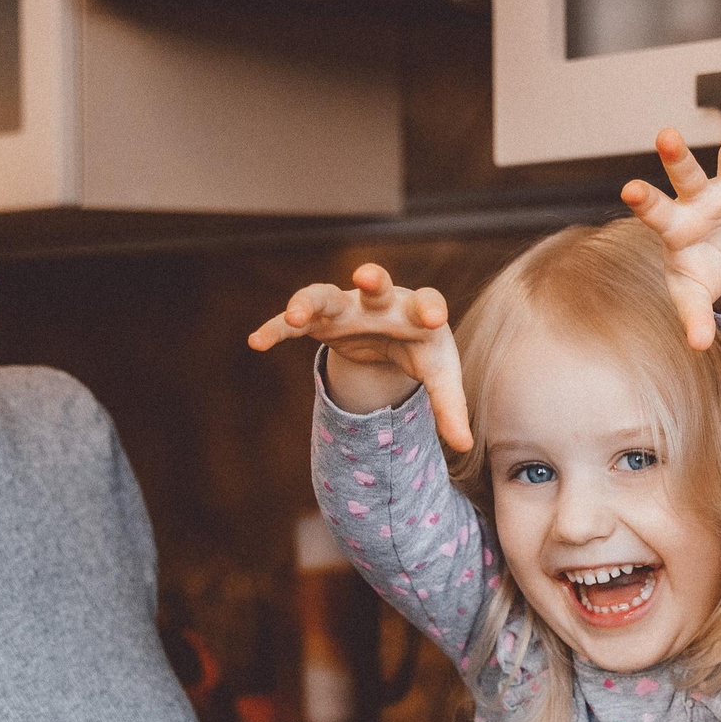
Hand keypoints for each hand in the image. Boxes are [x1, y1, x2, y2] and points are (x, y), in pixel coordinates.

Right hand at [248, 263, 472, 450]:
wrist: (389, 336)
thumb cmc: (419, 349)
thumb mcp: (437, 375)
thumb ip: (449, 406)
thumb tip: (464, 445)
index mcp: (415, 311)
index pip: (426, 301)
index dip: (430, 307)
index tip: (434, 317)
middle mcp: (380, 301)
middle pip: (377, 286)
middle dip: (371, 279)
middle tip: (365, 275)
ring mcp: (346, 308)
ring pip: (325, 296)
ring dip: (309, 302)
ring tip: (296, 316)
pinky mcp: (319, 320)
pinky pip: (292, 322)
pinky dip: (275, 329)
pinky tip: (256, 341)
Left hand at [620, 102, 720, 349]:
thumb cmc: (700, 272)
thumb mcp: (693, 296)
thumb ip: (694, 318)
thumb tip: (699, 344)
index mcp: (676, 226)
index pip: (656, 212)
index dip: (645, 201)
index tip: (629, 189)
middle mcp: (700, 201)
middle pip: (687, 174)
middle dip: (677, 156)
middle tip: (666, 136)